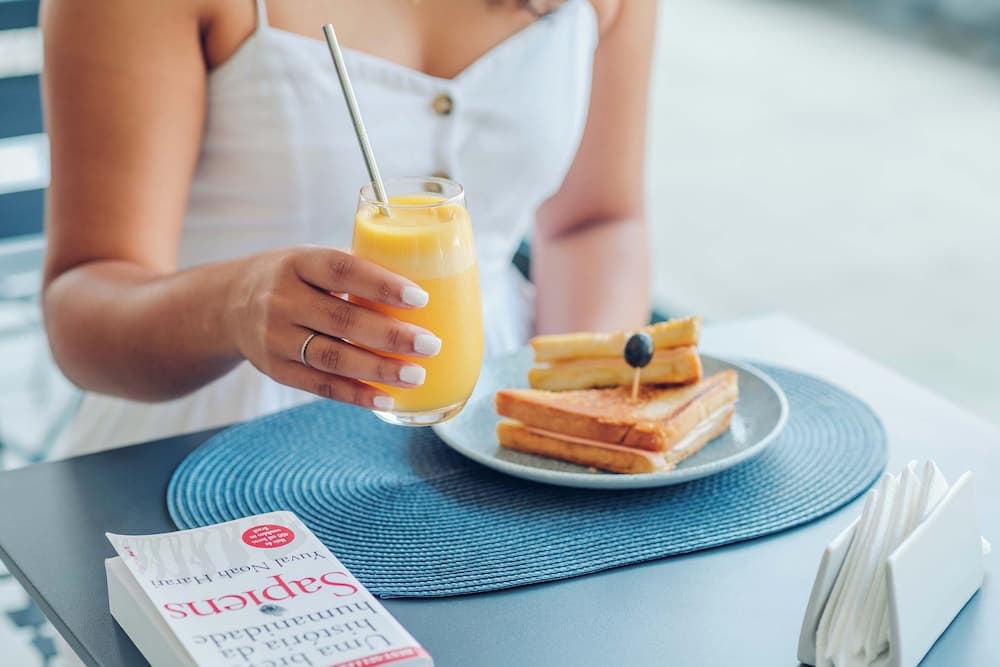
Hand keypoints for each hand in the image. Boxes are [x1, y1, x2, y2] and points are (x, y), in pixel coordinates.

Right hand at [227, 246, 439, 410]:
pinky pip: (320, 386)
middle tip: (431, 345)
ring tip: (416, 374)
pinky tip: (386, 399)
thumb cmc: (293, 279)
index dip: (381, 284)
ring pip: (333, 357)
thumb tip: (427, 287)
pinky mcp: (276, 370)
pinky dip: (356, 394)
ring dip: (378, 369)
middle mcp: (282, 300)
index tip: (420, 298)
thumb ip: (354, 272)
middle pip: (342, 320)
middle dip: (391, 336)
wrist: (228, 306)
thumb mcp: (311, 261)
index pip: (342, 270)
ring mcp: (276, 338)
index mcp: (298, 263)